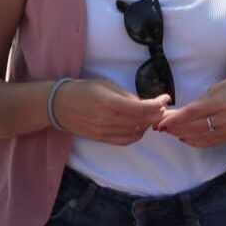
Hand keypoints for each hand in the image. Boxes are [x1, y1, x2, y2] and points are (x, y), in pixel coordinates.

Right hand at [54, 78, 168, 145]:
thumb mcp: (105, 84)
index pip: (141, 108)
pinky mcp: (102, 139)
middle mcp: (107, 120)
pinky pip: (126, 141)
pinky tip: (140, 126)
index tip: (166, 98)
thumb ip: (126, 95)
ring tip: (152, 115)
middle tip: (163, 107)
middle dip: (156, 114)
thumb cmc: (83, 90)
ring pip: (136, 132)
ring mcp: (104, 132)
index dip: (157, 104)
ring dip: (148, 124)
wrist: (59, 106)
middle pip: (141, 122)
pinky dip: (137, 134)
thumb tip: (145, 104)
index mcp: (108, 103)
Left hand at [155, 70, 225, 147]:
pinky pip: (211, 142)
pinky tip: (186, 138)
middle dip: (175, 128)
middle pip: (195, 127)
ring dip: (183, 135)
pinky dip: (196, 142)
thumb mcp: (219, 87)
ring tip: (170, 132)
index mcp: (222, 101)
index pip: (192, 113)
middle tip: (160, 127)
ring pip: (201, 137)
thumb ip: (201, 101)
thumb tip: (181, 112)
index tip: (161, 121)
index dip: (175, 119)